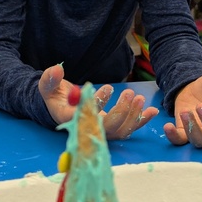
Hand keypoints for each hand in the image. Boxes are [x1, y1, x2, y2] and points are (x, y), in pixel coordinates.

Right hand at [39, 64, 158, 138]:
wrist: (61, 106)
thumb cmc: (54, 96)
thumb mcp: (48, 86)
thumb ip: (50, 79)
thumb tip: (56, 69)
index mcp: (71, 120)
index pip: (86, 118)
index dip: (99, 105)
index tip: (107, 87)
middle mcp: (88, 129)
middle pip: (108, 129)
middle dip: (121, 113)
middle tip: (129, 93)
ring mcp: (102, 131)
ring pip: (121, 131)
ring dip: (133, 116)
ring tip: (139, 97)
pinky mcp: (112, 128)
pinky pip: (129, 128)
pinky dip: (142, 120)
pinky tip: (153, 110)